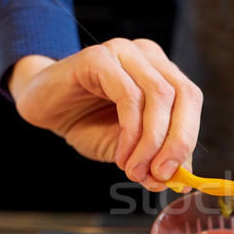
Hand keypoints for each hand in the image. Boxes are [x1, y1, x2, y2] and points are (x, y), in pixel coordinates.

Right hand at [8, 38, 202, 190]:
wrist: (43, 109)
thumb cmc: (88, 124)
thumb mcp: (131, 149)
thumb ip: (157, 159)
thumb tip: (180, 181)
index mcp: (163, 73)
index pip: (190, 100)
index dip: (188, 138)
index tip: (176, 176)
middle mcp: (148, 57)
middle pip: (182, 94)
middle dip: (176, 141)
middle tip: (160, 174)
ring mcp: (124, 52)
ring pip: (158, 95)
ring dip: (151, 141)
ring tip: (135, 170)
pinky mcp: (98, 58)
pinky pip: (127, 95)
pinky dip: (130, 132)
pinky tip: (120, 155)